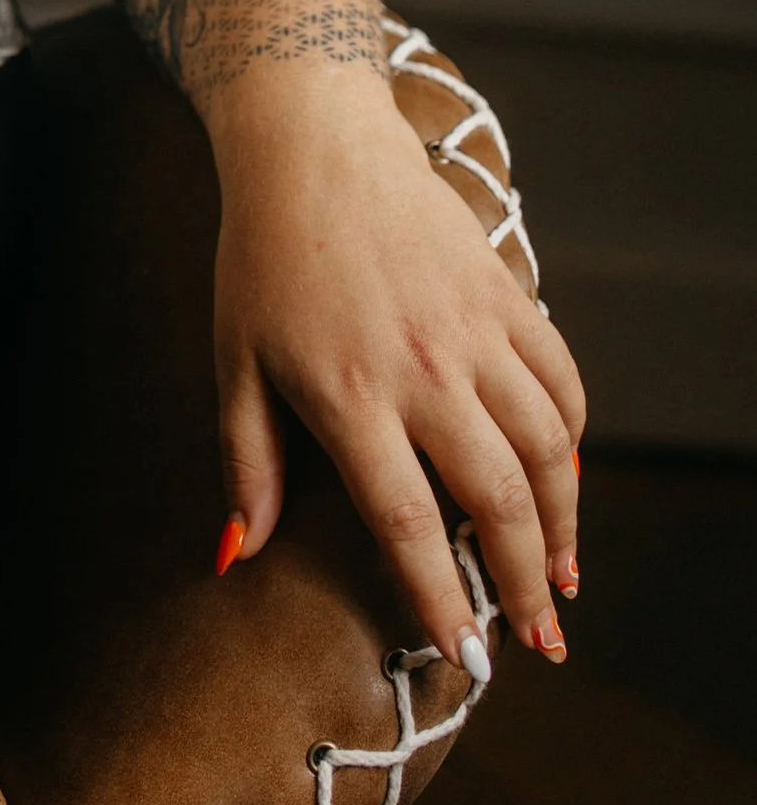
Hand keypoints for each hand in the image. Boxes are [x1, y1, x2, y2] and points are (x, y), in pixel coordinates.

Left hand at [205, 59, 586, 663]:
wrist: (313, 146)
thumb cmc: (260, 257)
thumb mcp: (234, 360)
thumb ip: (248, 463)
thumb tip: (239, 556)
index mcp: (349, 394)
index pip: (409, 525)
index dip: (442, 600)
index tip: (465, 658)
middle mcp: (424, 368)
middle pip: (498, 500)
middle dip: (526, 583)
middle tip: (539, 641)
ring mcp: (473, 328)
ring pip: (546, 448)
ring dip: (563, 524)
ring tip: (563, 578)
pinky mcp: (505, 293)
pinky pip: (560, 381)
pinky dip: (571, 439)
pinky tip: (563, 477)